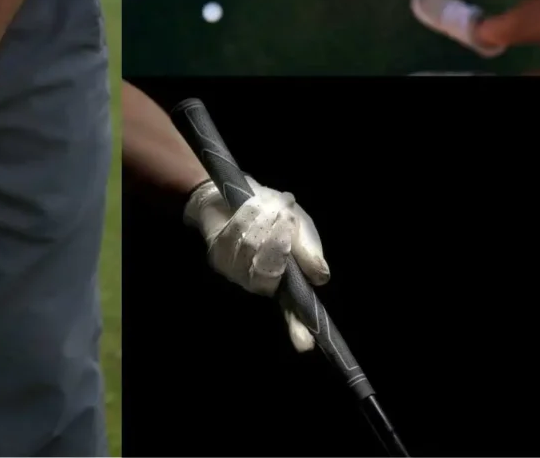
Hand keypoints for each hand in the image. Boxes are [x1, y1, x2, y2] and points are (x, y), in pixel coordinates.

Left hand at [184, 176, 329, 352]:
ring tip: (268, 207)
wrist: (235, 192)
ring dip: (261, 225)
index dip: (298, 328)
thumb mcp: (300, 228)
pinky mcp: (218, 257)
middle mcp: (260, 283)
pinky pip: (232, 240)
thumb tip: (321, 278)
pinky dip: (244, 220)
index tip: (304, 346)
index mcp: (286, 280)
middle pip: (267, 278)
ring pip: (249, 254)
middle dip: (276, 244)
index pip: (293, 312)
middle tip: (284, 218)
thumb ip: (309, 252)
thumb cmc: (275, 213)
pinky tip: (250, 208)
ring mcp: (236, 273)